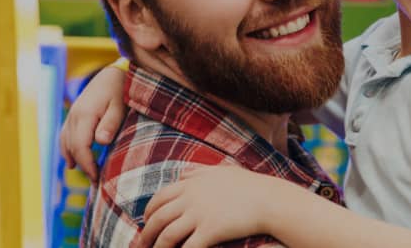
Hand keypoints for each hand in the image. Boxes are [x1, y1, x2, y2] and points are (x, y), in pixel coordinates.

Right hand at [58, 65, 126, 180]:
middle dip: (82, 165)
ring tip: (87, 173)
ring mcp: (72, 114)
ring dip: (74, 159)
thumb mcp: (121, 105)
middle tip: (96, 181)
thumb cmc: (122, 89)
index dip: (87, 164)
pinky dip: (67, 149)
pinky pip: (65, 135)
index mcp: (85, 115)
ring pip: (65, 142)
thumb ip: (111, 123)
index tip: (97, 177)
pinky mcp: (74, 114)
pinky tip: (72, 161)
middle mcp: (75, 115)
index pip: (80, 146)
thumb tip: (101, 141)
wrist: (114, 73)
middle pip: (72, 147)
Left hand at [138, 166, 282, 247]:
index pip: (159, 198)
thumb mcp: (221, 171)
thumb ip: (198, 171)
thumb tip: (182, 172)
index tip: (146, 223)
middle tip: (141, 245)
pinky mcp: (210, 230)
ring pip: (167, 235)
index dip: (149, 213)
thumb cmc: (249, 186)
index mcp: (191, 183)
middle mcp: (191, 197)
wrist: (270, 200)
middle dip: (146, 234)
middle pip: (158, 218)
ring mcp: (199, 214)